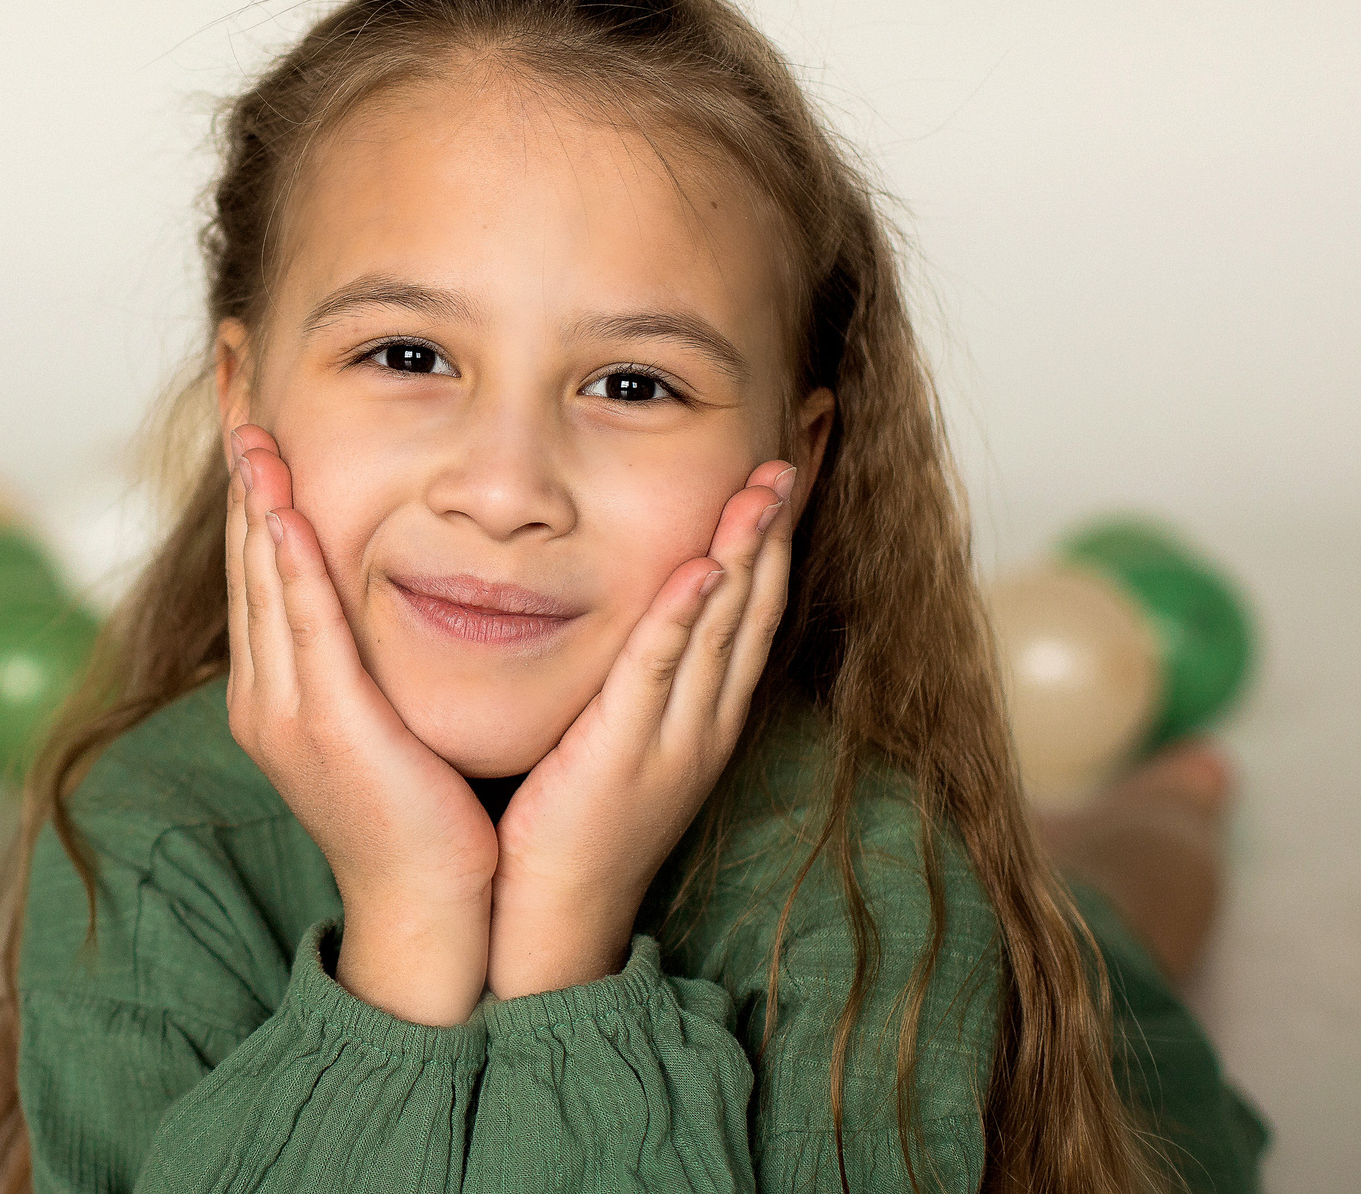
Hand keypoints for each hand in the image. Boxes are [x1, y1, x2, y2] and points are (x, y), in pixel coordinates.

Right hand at [223, 424, 498, 1025]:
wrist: (432, 907)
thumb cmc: (430, 816)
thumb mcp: (386, 719)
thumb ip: (373, 657)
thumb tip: (386, 597)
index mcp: (278, 689)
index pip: (260, 559)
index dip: (251, 477)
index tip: (249, 403)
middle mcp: (266, 692)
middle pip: (246, 550)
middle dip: (239, 459)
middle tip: (232, 373)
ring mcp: (285, 708)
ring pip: (263, 574)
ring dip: (254, 488)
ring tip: (247, 410)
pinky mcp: (324, 723)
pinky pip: (301, 621)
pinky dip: (290, 555)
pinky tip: (282, 500)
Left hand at [487, 460, 799, 997]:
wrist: (557, 920)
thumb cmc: (572, 824)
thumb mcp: (616, 734)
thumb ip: (631, 674)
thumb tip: (638, 608)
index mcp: (705, 711)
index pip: (752, 601)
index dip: (775, 529)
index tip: (793, 458)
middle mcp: (705, 718)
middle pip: (757, 601)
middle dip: (780, 519)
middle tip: (803, 440)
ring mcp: (674, 739)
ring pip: (723, 627)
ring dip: (748, 549)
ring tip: (770, 478)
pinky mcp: (623, 755)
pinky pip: (658, 672)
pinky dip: (683, 617)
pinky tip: (702, 567)